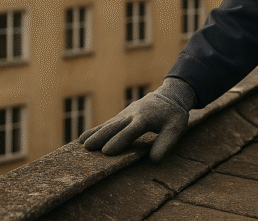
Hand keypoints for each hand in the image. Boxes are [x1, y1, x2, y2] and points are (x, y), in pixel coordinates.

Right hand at [80, 77, 194, 161]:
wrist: (169, 96)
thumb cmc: (172, 115)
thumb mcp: (176, 127)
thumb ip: (166, 143)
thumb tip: (154, 161)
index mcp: (146, 118)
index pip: (131, 130)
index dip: (119, 140)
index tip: (107, 151)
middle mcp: (132, 115)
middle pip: (115, 126)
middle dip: (101, 136)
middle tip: (87, 148)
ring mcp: (125, 115)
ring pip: (108, 124)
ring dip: (95, 133)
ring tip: (81, 143)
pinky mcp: (121, 117)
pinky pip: (107, 124)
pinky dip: (95, 130)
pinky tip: (82, 139)